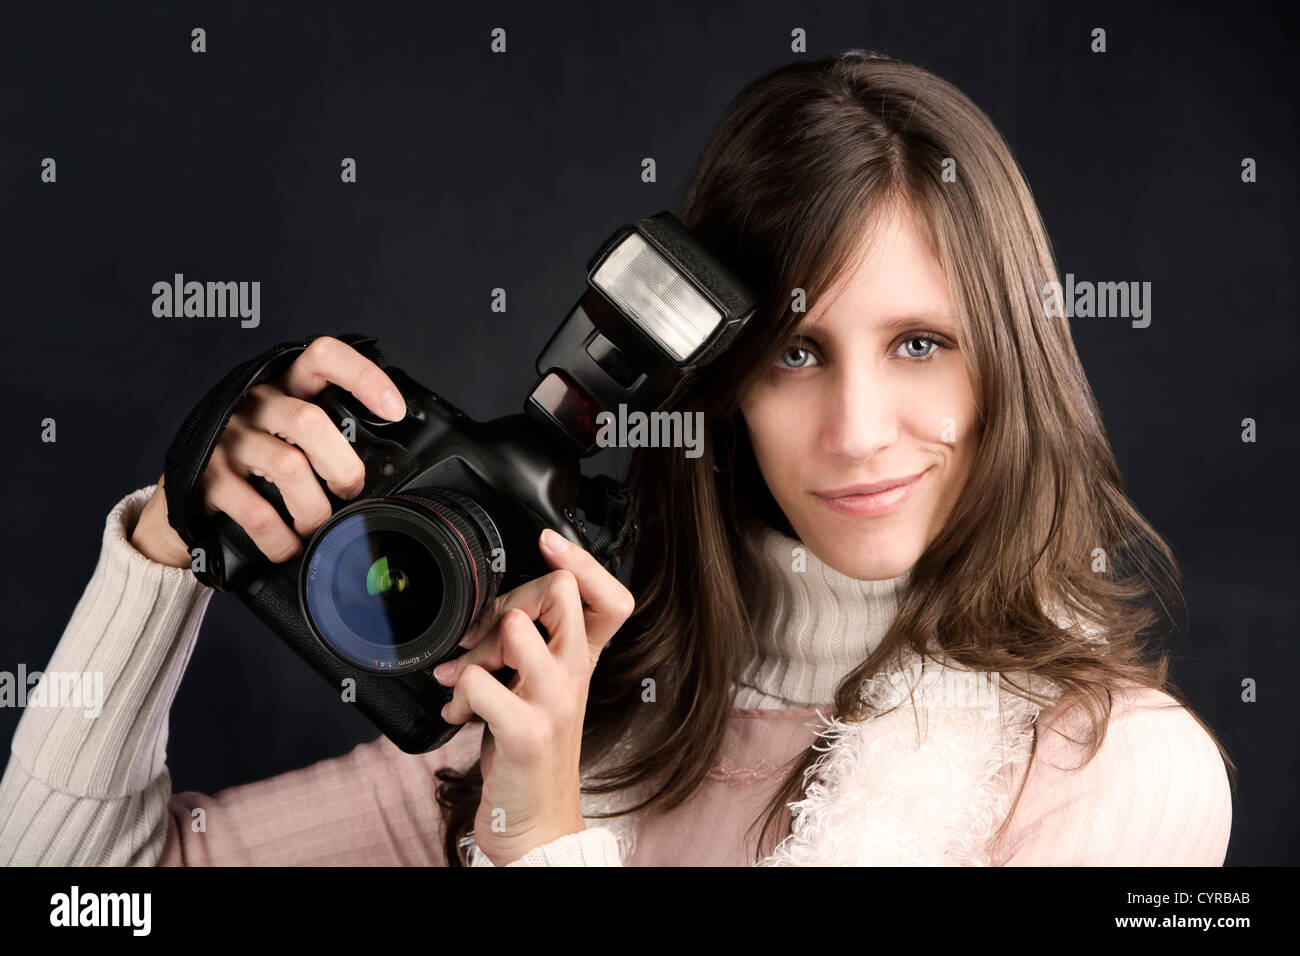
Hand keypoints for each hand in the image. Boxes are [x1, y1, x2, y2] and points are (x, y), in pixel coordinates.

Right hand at [129, 335, 406, 569]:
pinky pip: (258, 513)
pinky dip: (282, 540)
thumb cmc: (256, 465)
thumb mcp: (290, 436)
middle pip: (309, 421)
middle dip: (342, 466)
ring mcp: (227, 438)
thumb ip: (329, 437)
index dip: (363, 377)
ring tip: (318, 527)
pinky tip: (289, 547)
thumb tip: (387, 469)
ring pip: (288, 468)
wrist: (182, 503)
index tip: (394, 410)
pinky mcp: (206, 477)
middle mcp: (253, 403)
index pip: (323, 356)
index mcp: (283, 385)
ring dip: (314, 510)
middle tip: (349, 491)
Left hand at [433, 527, 635, 865]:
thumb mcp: (538, 689)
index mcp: (583, 662)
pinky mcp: (525, 731)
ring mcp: (555, 702)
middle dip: (507, 600)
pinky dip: (455, 695)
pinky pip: (475, 683)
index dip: (585, 563)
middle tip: (480, 635)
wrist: (531, 823)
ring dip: (476, 647)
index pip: (612, 598)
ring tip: (464, 675)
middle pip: (560, 594)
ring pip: (518, 627)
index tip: (549, 541)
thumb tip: (495, 607)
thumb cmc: (529, 752)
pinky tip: (458, 715)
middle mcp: (577, 676)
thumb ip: (528, 646)